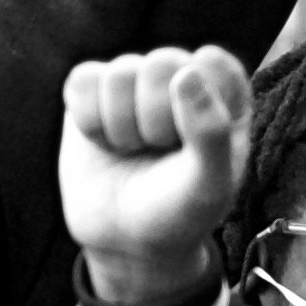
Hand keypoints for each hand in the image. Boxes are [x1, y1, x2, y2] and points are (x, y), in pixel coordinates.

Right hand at [61, 46, 251, 305]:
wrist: (124, 242)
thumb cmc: (177, 212)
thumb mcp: (209, 185)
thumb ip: (211, 131)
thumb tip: (186, 73)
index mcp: (223, 94)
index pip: (210, 63)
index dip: (195, 106)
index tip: (191, 147)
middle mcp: (180, 79)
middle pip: (160, 64)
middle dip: (154, 120)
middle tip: (158, 153)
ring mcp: (134, 82)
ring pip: (119, 72)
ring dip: (120, 125)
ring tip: (132, 150)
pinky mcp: (92, 91)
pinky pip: (83, 79)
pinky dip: (88, 118)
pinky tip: (102, 141)